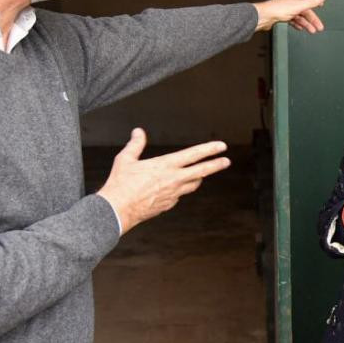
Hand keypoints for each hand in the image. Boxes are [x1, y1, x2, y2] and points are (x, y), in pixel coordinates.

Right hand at [97, 129, 230, 233]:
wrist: (117, 210)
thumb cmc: (120, 185)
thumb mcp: (125, 159)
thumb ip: (135, 144)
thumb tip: (138, 132)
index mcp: (165, 165)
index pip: (193, 154)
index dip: (209, 149)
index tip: (221, 146)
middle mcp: (173, 179)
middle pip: (202, 171)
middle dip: (216, 165)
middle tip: (226, 161)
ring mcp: (173, 193)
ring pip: (193, 184)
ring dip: (199, 178)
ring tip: (202, 173)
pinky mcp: (169, 204)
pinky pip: (180, 195)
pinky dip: (181, 189)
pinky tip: (177, 187)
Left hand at [253, 0, 325, 32]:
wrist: (264, 17)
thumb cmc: (277, 9)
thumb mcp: (299, 6)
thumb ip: (312, 2)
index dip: (314, 0)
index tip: (320, 4)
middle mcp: (291, 2)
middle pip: (305, 10)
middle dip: (313, 18)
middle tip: (319, 26)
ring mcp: (286, 10)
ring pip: (300, 17)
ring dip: (306, 24)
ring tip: (312, 30)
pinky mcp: (281, 17)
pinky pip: (293, 21)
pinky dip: (298, 24)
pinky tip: (300, 28)